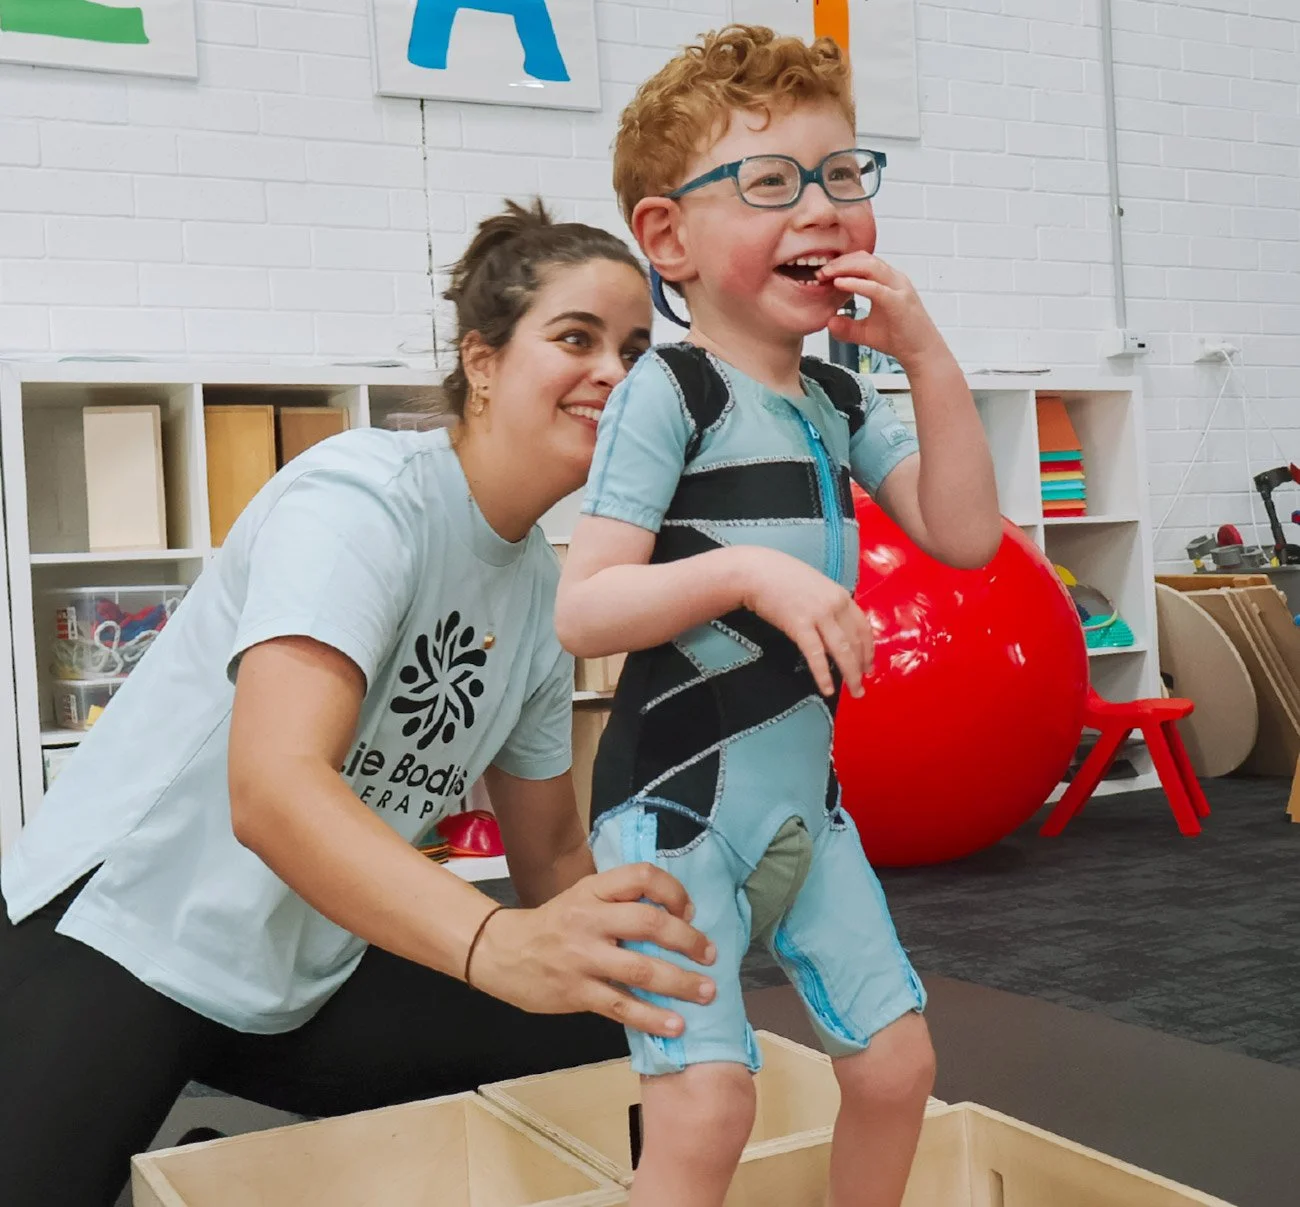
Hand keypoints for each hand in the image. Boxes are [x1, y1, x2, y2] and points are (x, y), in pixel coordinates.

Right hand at [467, 864, 716, 1038]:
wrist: (502, 953)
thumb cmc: (553, 924)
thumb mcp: (582, 897)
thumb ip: (620, 901)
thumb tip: (675, 915)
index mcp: (593, 890)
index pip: (642, 876)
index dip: (673, 891)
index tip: (688, 911)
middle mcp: (589, 919)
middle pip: (649, 923)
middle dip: (688, 940)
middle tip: (710, 954)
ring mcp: (583, 957)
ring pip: (641, 968)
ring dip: (680, 982)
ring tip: (706, 992)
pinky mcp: (577, 992)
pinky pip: (622, 1006)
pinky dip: (651, 1017)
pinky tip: (674, 1025)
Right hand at [737, 548, 872, 697]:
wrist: (756, 571)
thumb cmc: (782, 577)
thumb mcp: (815, 586)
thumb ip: (829, 605)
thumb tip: (836, 627)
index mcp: (841, 595)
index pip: (864, 627)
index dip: (869, 650)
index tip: (868, 667)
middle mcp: (835, 605)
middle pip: (856, 642)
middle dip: (861, 668)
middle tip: (860, 688)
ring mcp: (818, 615)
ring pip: (842, 651)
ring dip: (850, 675)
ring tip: (853, 692)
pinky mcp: (799, 625)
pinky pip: (816, 655)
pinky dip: (823, 674)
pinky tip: (827, 689)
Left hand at [820, 252, 943, 367]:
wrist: (921, 353)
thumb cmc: (899, 339)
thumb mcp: (866, 332)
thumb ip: (847, 326)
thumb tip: (829, 322)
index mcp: (888, 281)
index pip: (862, 262)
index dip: (841, 264)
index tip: (822, 273)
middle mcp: (895, 280)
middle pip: (864, 259)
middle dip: (840, 262)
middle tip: (820, 272)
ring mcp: (898, 289)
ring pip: (870, 266)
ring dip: (845, 268)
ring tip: (826, 274)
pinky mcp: (899, 302)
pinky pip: (876, 288)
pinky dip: (856, 283)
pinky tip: (840, 284)